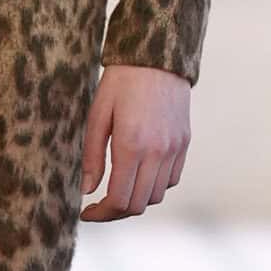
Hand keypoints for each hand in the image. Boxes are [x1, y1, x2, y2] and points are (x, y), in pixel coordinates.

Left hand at [80, 63, 189, 220]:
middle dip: (116, 212)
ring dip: (136, 199)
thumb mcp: (97, 115)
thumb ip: (92, 156)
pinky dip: (154, 186)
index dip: (101, 214)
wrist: (157, 57)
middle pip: (139, 204)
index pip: (119, 200)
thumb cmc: (121, 82)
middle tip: (99, 206)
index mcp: (132, 145)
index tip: (87, 212)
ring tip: (118, 189)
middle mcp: (158, 152)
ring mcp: (174, 149)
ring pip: (157, 196)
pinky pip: (171, 180)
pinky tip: (138, 174)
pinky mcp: (184, 144)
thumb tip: (87, 190)